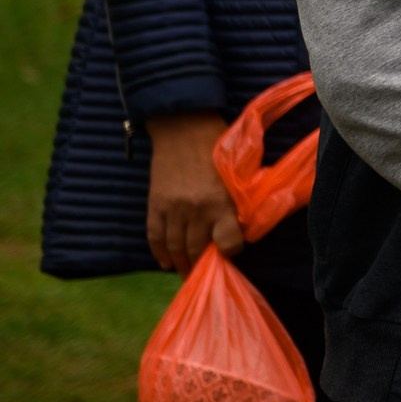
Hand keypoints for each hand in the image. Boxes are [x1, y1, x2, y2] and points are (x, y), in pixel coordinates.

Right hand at [145, 112, 243, 270]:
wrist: (183, 127)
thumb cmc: (217, 146)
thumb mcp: (237, 173)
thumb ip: (238, 199)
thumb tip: (243, 224)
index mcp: (221, 202)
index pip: (227, 242)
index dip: (231, 250)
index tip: (232, 251)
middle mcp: (196, 210)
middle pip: (197, 250)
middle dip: (202, 266)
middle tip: (205, 274)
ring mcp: (172, 209)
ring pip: (175, 248)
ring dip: (181, 265)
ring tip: (187, 273)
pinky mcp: (155, 204)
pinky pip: (155, 236)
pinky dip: (159, 252)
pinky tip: (166, 262)